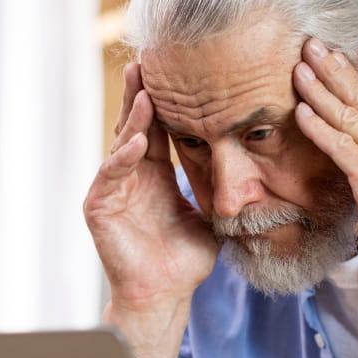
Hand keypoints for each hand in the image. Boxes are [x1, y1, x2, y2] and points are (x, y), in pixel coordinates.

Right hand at [84, 63, 219, 312]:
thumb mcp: (210, 215)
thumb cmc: (186, 260)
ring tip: (144, 92)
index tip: (175, 75)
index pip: (157, 130)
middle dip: (140, 96)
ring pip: (121, 145)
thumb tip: (257, 172)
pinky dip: (123, 158)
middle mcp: (131, 177)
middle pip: (134, 127)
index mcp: (155, 175)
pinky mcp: (99, 208)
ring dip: (133, 119)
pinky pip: (110, 176)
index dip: (164, 103)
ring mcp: (113, 190)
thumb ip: (221, 190)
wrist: (166, 293)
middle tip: (146, 64)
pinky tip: (137, 141)